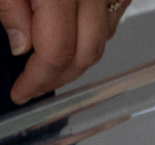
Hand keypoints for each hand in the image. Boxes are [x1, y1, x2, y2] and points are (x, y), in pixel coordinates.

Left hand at [0, 0, 124, 103]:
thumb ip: (11, 11)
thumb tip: (21, 47)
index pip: (57, 51)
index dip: (38, 79)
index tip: (21, 92)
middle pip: (86, 53)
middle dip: (59, 77)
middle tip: (34, 87)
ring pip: (102, 40)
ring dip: (76, 59)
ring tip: (49, 65)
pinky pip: (111, 21)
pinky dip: (91, 36)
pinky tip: (70, 37)